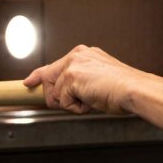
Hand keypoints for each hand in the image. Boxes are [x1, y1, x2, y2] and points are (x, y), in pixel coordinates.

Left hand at [24, 45, 143, 114]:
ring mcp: (72, 65)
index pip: (54, 65)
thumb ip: (78, 84)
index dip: (39, 76)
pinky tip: (93, 101)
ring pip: (57, 94)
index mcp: (84, 53)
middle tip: (80, 102)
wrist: (134, 90)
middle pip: (49, 79)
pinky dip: (77, 108)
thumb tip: (61, 98)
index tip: (28, 82)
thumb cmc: (123, 89)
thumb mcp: (97, 81)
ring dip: (73, 104)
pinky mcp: (71, 77)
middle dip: (56, 97)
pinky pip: (64, 102)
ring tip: (95, 99)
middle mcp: (76, 55)